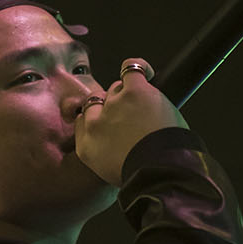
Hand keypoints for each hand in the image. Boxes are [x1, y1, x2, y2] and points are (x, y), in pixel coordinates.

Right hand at [74, 56, 186, 184]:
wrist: (160, 171)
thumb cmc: (141, 176)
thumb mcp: (106, 173)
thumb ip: (99, 152)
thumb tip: (106, 138)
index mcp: (86, 145)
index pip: (83, 119)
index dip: (97, 117)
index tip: (109, 123)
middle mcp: (94, 122)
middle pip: (98, 101)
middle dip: (113, 108)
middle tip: (132, 120)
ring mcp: (114, 104)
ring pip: (116, 89)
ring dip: (129, 96)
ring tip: (146, 110)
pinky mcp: (134, 92)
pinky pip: (131, 70)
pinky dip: (138, 67)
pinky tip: (146, 72)